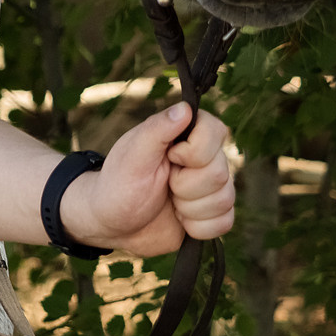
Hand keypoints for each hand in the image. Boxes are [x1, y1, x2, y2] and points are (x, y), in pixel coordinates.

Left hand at [60, 102, 234, 256]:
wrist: (111, 224)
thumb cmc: (117, 184)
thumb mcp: (132, 155)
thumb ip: (157, 129)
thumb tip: (185, 108)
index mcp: (186, 134)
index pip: (216, 131)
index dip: (193, 153)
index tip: (168, 158)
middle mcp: (205, 158)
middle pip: (220, 173)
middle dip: (185, 187)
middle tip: (162, 184)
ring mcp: (212, 187)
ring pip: (224, 200)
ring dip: (189, 209)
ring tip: (169, 202)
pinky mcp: (213, 213)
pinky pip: (224, 223)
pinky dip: (198, 228)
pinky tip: (180, 220)